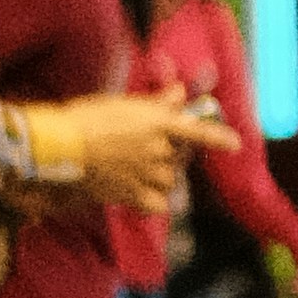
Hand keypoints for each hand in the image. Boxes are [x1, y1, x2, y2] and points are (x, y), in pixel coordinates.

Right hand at [70, 87, 214, 204]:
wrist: (63, 147)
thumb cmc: (87, 118)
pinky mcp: (134, 196)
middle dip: (170, 154)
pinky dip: (153, 201)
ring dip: (161, 177)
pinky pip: (157, 204)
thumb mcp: (123, 104)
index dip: (218, 138)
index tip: (235, 144)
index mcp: (159, 124)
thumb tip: (181, 93)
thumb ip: (156, 102)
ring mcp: (149, 175)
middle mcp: (160, 150)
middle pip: (179, 158)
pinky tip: (140, 195)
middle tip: (148, 149)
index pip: (198, 133)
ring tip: (139, 170)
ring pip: (169, 181)